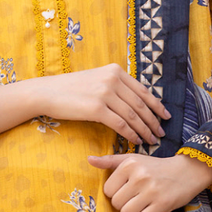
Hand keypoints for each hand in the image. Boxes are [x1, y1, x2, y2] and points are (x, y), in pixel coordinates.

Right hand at [30, 64, 168, 144]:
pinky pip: (120, 124)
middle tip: (161, 133)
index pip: (143, 90)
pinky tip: (136, 141)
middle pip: (140, 104)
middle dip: (153, 121)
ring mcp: (104, 93)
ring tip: (152, 140)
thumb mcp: (95, 79)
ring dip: (145, 130)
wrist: (47, 92)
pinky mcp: (96, 108)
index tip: (165, 116)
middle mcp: (112, 79)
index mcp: (114, 71)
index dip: (156, 105)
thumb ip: (114, 85)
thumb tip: (134, 102)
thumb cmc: (70, 89)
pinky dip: (131, 134)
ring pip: (133, 115)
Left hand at [86, 153, 211, 211]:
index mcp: (129, 164)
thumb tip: (89, 160)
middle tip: (132, 200)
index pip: (107, 190)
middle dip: (121, 205)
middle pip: (116, 203)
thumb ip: (110, 161)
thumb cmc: (155, 167)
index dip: (114, 194)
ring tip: (136, 208)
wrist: (187, 171)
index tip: (124, 191)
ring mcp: (151, 191)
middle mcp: (139, 176)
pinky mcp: (162, 204)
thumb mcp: (133, 159)